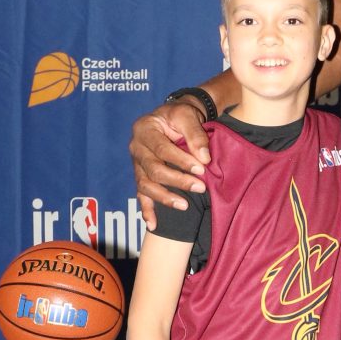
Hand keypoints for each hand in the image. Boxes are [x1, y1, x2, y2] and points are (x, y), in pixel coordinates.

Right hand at [129, 101, 210, 228]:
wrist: (173, 118)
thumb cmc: (180, 115)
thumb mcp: (187, 115)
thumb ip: (196, 134)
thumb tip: (205, 159)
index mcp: (144, 129)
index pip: (161, 149)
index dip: (181, 160)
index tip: (201, 168)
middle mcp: (136, 148)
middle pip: (153, 170)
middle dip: (178, 180)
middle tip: (200, 187)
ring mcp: (136, 164)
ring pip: (145, 186)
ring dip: (164, 198)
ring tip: (185, 205)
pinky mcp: (141, 176)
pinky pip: (141, 195)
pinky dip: (146, 210)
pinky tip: (154, 224)